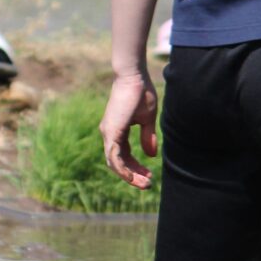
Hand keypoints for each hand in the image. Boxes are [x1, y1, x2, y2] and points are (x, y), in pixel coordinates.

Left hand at [100, 69, 158, 188]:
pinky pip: (114, 157)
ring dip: (129, 176)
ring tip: (145, 183)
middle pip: (118, 163)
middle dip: (133, 175)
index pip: (123, 156)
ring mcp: (108, 133)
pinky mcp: (111, 131)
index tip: (149, 176)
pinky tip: (134, 177)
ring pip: (115, 163)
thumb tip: (151, 155)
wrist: (134, 76)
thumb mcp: (147, 119)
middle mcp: (109, 134)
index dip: (135, 168)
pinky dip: (123, 169)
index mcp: (117, 131)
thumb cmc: (141, 93)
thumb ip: (147, 137)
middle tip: (148, 184)